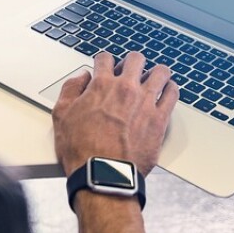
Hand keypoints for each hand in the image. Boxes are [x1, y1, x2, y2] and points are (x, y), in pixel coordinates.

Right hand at [52, 51, 176, 176]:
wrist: (104, 174)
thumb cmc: (81, 149)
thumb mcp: (61, 115)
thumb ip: (71, 89)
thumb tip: (81, 77)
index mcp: (101, 85)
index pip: (105, 58)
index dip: (104, 60)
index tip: (105, 66)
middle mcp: (126, 89)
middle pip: (135, 59)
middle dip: (131, 62)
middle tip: (130, 70)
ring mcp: (146, 102)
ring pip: (160, 72)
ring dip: (155, 72)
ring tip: (153, 77)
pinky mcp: (160, 119)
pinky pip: (172, 94)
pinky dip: (170, 89)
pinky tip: (166, 91)